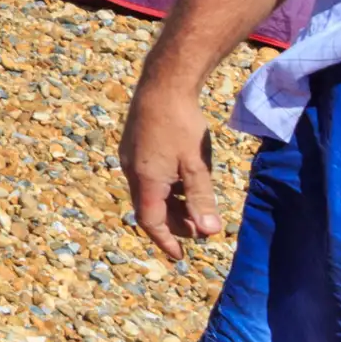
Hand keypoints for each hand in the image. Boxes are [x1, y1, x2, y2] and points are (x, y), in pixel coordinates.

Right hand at [122, 85, 221, 260]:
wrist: (163, 85)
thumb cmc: (182, 125)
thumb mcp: (196, 165)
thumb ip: (202, 199)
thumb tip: (210, 232)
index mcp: (145, 179)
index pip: (150, 221)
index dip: (165, 240)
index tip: (179, 256)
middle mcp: (132, 171)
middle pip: (149, 208)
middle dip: (174, 224)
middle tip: (200, 229)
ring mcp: (131, 157)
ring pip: (149, 193)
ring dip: (171, 206)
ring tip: (196, 207)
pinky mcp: (134, 146)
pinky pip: (148, 178)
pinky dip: (166, 189)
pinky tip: (184, 182)